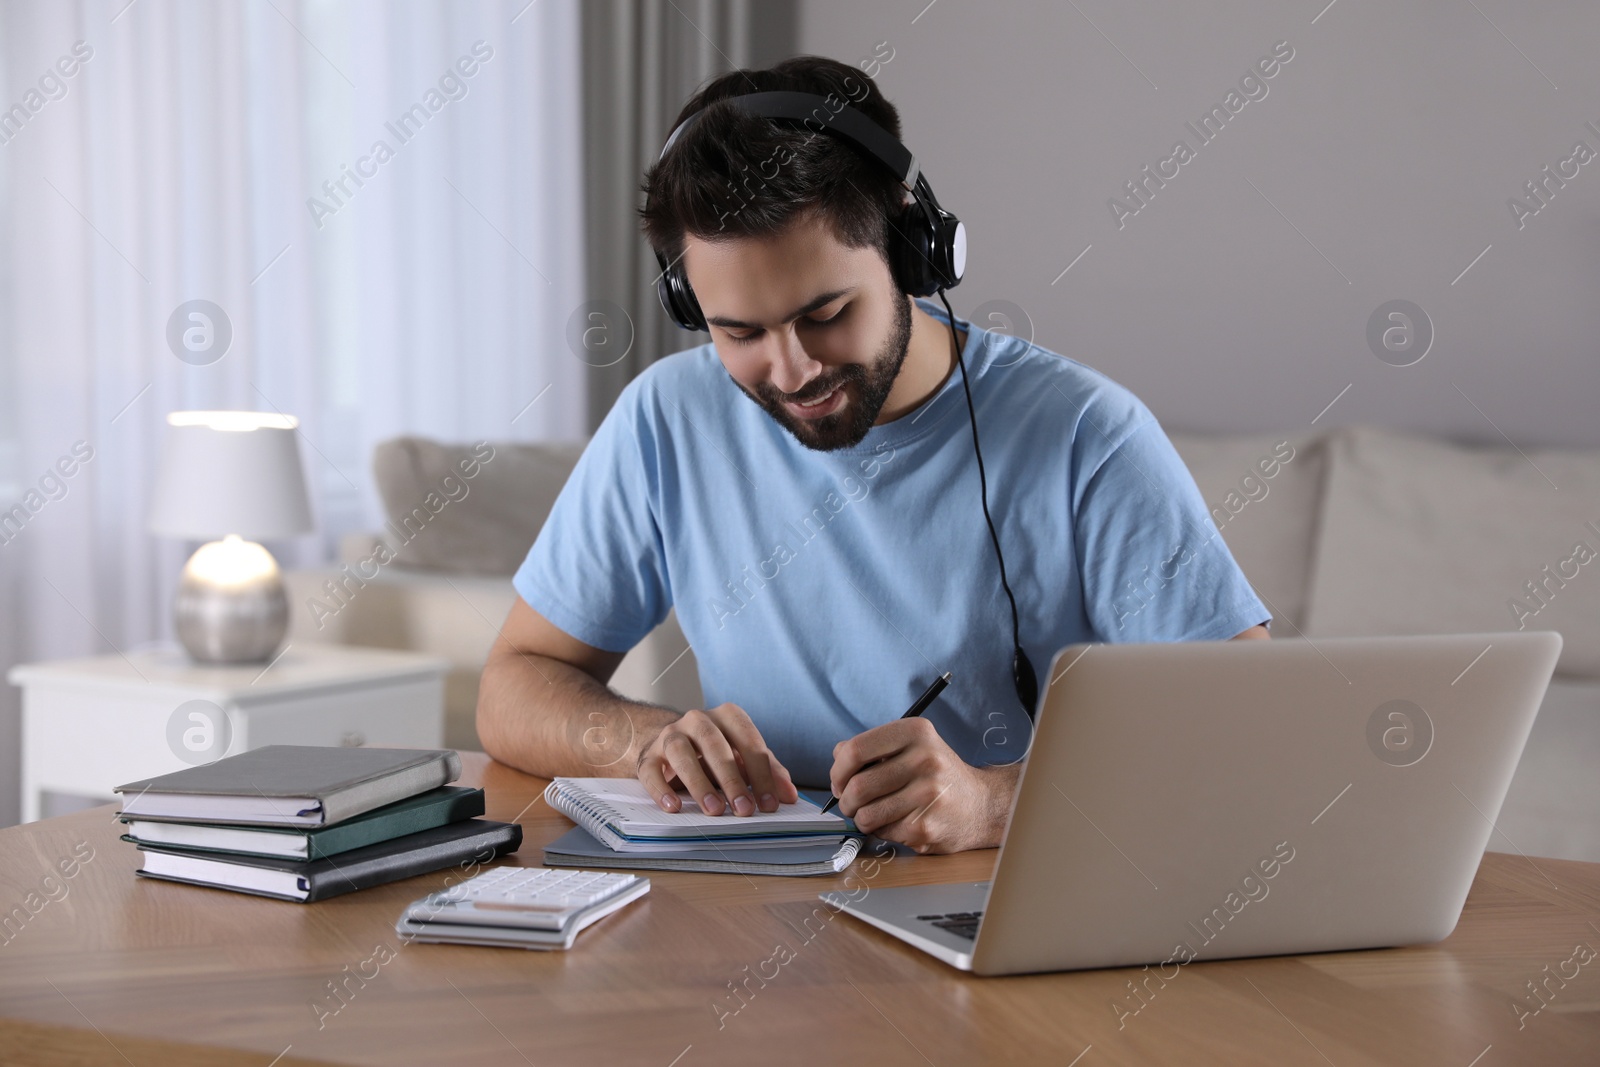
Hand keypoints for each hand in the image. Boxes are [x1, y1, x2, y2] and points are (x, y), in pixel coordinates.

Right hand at [636, 703, 799, 816]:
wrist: (670, 745)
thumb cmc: (714, 752)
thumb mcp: (744, 757)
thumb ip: (768, 772)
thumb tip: (789, 796)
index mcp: (727, 716)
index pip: (748, 741)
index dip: (762, 774)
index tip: (770, 804)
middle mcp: (697, 720)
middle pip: (715, 744)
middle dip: (732, 779)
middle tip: (744, 809)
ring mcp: (670, 735)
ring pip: (681, 753)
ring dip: (699, 783)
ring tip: (714, 810)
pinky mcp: (648, 754)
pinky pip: (651, 770)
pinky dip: (661, 789)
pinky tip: (673, 806)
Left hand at [829, 718, 1019, 853]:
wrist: (980, 805)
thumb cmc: (937, 774)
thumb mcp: (912, 746)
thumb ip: (873, 747)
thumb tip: (837, 757)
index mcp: (916, 732)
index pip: (854, 750)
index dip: (838, 771)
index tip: (839, 781)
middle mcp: (924, 760)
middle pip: (857, 786)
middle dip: (846, 800)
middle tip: (851, 803)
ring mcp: (927, 795)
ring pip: (865, 814)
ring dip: (861, 818)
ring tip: (874, 813)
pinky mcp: (926, 826)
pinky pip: (883, 832)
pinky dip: (883, 831)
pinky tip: (899, 822)